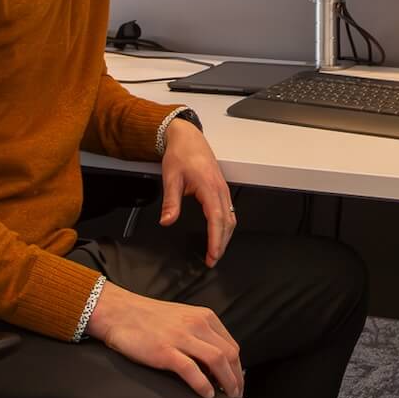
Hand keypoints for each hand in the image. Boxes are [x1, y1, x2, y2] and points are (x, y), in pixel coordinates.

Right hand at [85, 282, 243, 397]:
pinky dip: (203, 385)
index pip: (231, 345)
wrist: (119, 312)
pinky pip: (192, 370)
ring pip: (217, 361)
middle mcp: (197, 324)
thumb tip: (215, 360)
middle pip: (229, 354)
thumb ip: (200, 333)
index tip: (237, 382)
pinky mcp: (164, 351)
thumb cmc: (149, 318)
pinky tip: (207, 395)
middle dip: (236, 378)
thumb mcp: (183, 317)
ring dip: (227, 383)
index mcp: (204, 316)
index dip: (238, 368)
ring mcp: (181, 337)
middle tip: (235, 396)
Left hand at [160, 118, 234, 266]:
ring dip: (226, 236)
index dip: (216, 239)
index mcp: (208, 187)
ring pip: (231, 217)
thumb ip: (171, 202)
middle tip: (212, 260)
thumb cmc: (180, 155)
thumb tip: (167, 221)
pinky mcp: (221, 188)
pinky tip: (220, 233)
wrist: (187, 138)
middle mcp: (220, 189)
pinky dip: (227, 226)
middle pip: (228, 222)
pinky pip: (229, 210)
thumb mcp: (171, 178)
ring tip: (216, 251)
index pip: (216, 219)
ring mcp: (223, 188)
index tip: (212, 254)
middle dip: (222, 243)